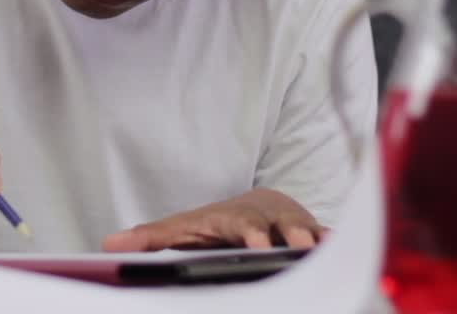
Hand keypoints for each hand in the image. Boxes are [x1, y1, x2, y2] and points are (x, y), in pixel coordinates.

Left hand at [101, 188, 328, 251]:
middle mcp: (266, 218)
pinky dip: (339, 241)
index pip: (242, 225)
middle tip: (298, 247)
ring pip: (309, 229)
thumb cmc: (216, 223)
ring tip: (324, 251)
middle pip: (281, 225)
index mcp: (234, 219)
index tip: (256, 245)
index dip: (249, 234)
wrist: (260, 204)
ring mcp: (293, 224)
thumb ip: (149, 238)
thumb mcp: (182, 229)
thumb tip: (108, 243)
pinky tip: (348, 250)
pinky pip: (331, 236)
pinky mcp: (314, 232)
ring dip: (317, 239)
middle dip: (291, 235)